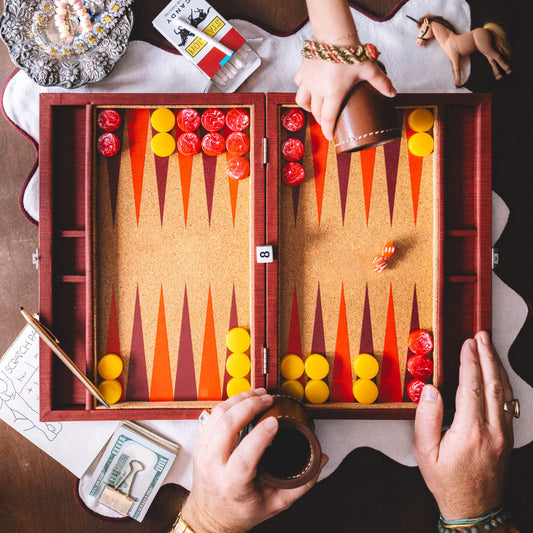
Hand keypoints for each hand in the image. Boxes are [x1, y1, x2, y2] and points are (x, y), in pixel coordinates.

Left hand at [181, 389, 326, 532]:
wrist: (210, 516)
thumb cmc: (240, 510)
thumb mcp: (274, 504)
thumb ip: (301, 483)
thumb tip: (319, 460)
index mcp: (232, 484)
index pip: (243, 457)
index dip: (260, 436)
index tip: (274, 422)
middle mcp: (213, 466)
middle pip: (227, 427)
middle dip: (249, 406)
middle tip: (268, 399)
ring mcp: (203, 452)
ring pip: (218, 415)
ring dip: (239, 399)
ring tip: (258, 395)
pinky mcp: (200, 442)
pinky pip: (212, 415)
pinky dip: (228, 403)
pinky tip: (243, 400)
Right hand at [294, 59, 395, 140]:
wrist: (334, 34)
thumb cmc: (350, 52)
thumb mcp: (369, 69)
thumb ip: (381, 82)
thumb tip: (392, 94)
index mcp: (333, 93)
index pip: (328, 119)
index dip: (328, 130)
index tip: (330, 137)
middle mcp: (318, 90)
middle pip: (316, 113)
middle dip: (322, 120)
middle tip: (328, 122)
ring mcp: (308, 81)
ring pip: (302, 101)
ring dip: (309, 108)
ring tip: (316, 108)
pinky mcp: (303, 71)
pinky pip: (299, 84)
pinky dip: (303, 88)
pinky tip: (309, 87)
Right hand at [413, 331, 513, 520]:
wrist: (474, 510)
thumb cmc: (446, 481)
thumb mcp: (425, 452)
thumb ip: (427, 417)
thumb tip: (431, 389)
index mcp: (470, 432)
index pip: (472, 386)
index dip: (469, 362)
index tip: (466, 344)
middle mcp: (492, 431)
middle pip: (493, 384)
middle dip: (487, 356)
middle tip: (481, 336)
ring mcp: (504, 434)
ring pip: (504, 392)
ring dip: (497, 366)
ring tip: (489, 347)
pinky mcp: (508, 438)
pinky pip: (508, 404)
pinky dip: (503, 383)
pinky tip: (497, 374)